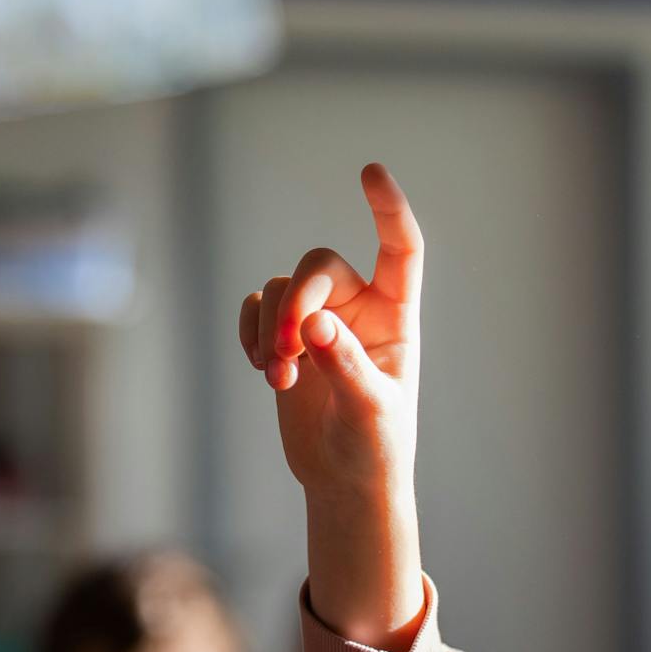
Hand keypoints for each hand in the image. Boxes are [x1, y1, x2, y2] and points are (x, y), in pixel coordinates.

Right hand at [237, 163, 426, 650]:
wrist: (344, 479)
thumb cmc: (374, 446)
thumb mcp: (368, 410)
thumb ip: (345, 365)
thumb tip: (316, 325)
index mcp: (396, 316)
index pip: (399, 249)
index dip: (387, 210)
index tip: (370, 172)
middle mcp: (358, 308)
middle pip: (318, 267)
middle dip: (295, 302)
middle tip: (287, 351)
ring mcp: (319, 320)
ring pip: (281, 289)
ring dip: (270, 329)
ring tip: (277, 379)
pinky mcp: (285, 339)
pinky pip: (257, 308)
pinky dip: (251, 331)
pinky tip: (262, 369)